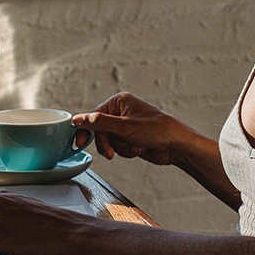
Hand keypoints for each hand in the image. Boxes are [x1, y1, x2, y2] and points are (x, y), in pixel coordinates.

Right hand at [73, 92, 190, 165]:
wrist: (176, 146)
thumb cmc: (157, 130)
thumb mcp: (124, 127)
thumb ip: (99, 123)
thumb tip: (78, 118)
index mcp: (119, 102)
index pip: (93, 116)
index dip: (85, 130)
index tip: (79, 142)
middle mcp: (121, 112)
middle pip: (100, 131)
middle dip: (108, 143)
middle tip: (110, 153)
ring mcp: (126, 126)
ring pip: (109, 141)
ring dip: (120, 148)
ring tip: (134, 147)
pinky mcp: (131, 138)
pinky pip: (119, 148)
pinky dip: (127, 151)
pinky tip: (139, 149)